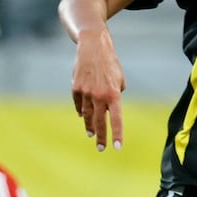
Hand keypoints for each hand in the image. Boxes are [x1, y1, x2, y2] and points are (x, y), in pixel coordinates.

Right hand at [70, 28, 126, 150]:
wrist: (92, 47)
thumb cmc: (110, 63)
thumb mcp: (120, 78)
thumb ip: (117, 94)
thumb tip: (109, 107)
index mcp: (114, 94)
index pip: (116, 119)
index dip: (117, 134)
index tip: (117, 147)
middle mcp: (99, 96)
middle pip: (100, 122)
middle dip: (101, 136)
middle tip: (101, 148)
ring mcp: (85, 93)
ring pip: (87, 115)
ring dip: (90, 126)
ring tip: (92, 135)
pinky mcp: (75, 89)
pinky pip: (79, 104)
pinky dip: (81, 111)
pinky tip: (83, 118)